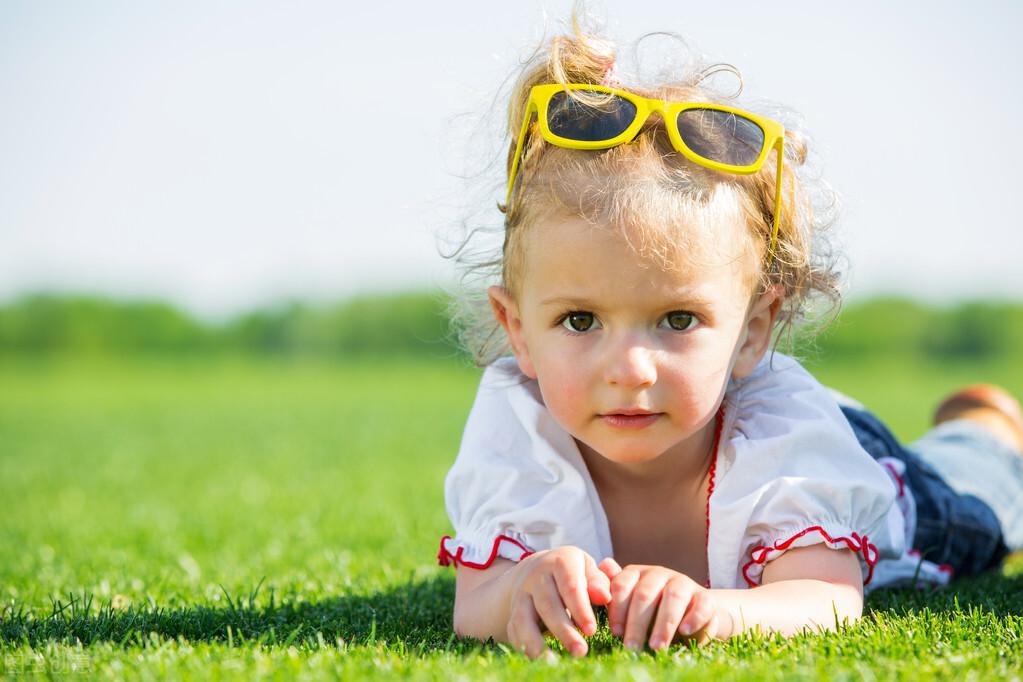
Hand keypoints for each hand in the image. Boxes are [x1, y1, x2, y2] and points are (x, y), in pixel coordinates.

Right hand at [506, 546, 611, 658]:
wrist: (539, 567)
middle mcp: (537, 575)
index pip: (570, 586)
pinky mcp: (513, 610)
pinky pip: (514, 629)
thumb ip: (598, 582)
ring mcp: (522, 593)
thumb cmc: (574, 572)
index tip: (591, 631)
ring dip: (537, 642)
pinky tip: (537, 660)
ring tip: (553, 662)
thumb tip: (604, 597)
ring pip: (525, 618)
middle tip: (580, 651)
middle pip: (548, 605)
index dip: (581, 610)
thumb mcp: (588, 569)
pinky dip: (523, 645)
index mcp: (561, 561)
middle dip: (564, 630)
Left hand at [598, 558, 720, 650]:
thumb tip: (602, 565)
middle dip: (636, 623)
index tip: (614, 633)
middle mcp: (659, 574)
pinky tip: (684, 631)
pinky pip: (701, 603)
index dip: (617, 609)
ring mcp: (683, 583)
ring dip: (663, 624)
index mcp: (636, 574)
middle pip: (645, 594)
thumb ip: (615, 591)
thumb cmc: (652, 612)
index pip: (622, 585)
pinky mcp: (705, 596)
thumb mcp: (631, 605)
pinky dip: (693, 617)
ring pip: (673, 597)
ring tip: (656, 647)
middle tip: (630, 647)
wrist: (693, 614)